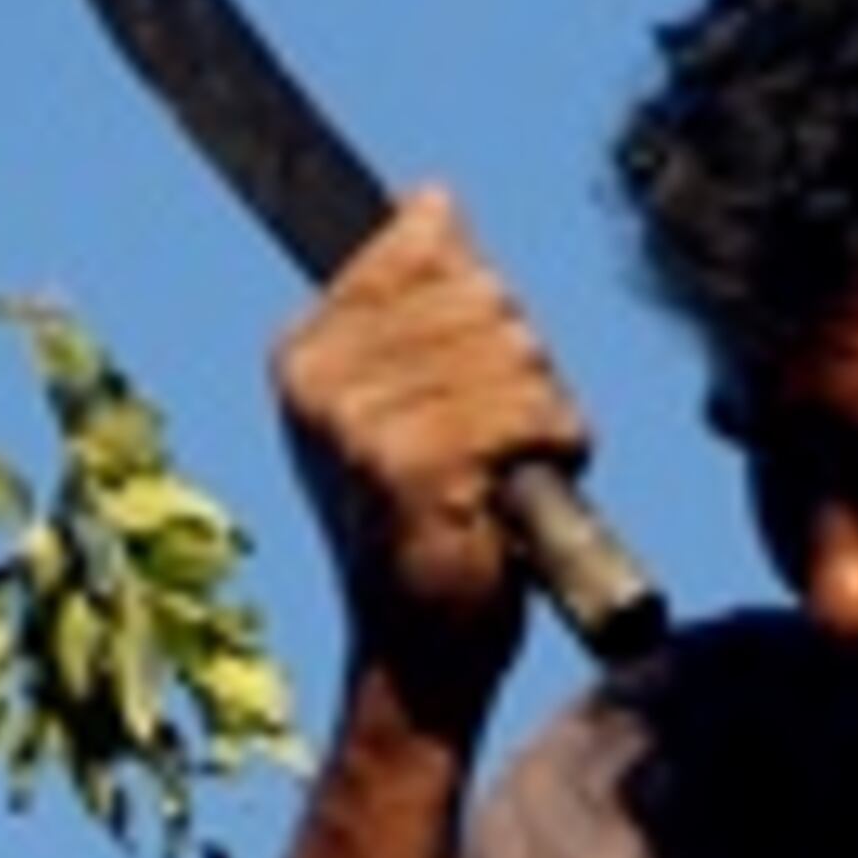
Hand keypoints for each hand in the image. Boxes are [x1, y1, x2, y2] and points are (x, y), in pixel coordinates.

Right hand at [273, 187, 590, 736]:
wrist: (417, 655)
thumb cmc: (430, 530)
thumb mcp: (416, 397)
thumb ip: (421, 300)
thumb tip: (432, 202)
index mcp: (304, 348)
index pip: (427, 245)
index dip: (480, 317)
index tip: (458, 395)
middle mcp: (320, 377)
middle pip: (482, 293)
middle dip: (518, 371)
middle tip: (487, 453)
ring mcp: (363, 423)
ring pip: (514, 352)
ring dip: (539, 419)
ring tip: (499, 480)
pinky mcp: (415, 469)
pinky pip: (529, 412)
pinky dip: (553, 454)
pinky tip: (512, 502)